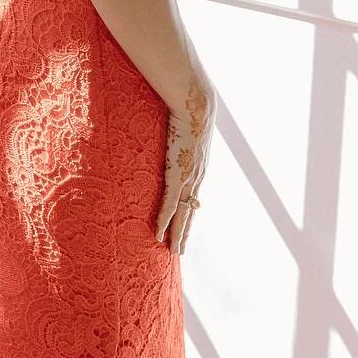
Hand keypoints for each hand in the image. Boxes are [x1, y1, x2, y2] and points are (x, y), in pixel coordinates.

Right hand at [155, 67, 214, 254]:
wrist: (196, 105)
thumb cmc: (189, 109)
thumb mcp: (186, 126)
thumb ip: (179, 133)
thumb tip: (171, 128)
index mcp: (199, 167)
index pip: (194, 198)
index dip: (189, 215)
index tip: (184, 228)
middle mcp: (197, 177)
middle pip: (191, 212)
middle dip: (185, 232)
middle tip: (179, 251)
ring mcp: (188, 178)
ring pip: (183, 215)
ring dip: (177, 235)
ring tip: (173, 252)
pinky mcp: (177, 175)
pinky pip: (170, 205)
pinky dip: (164, 221)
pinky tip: (158, 235)